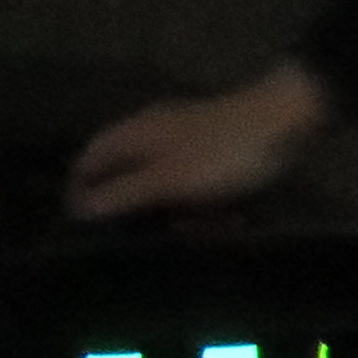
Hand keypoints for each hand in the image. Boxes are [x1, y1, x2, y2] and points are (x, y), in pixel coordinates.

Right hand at [67, 60, 332, 219]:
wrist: (280, 122)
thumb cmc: (219, 153)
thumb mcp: (168, 180)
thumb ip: (123, 193)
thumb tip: (78, 207)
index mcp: (133, 132)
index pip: (90, 158)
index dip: (81, 187)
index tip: (81, 221)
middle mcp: (150, 129)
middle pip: (126, 170)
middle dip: (136, 204)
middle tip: (148, 235)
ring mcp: (182, 135)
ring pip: (163, 178)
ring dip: (174, 206)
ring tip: (198, 230)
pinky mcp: (210, 146)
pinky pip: (192, 179)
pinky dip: (200, 200)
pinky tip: (222, 216)